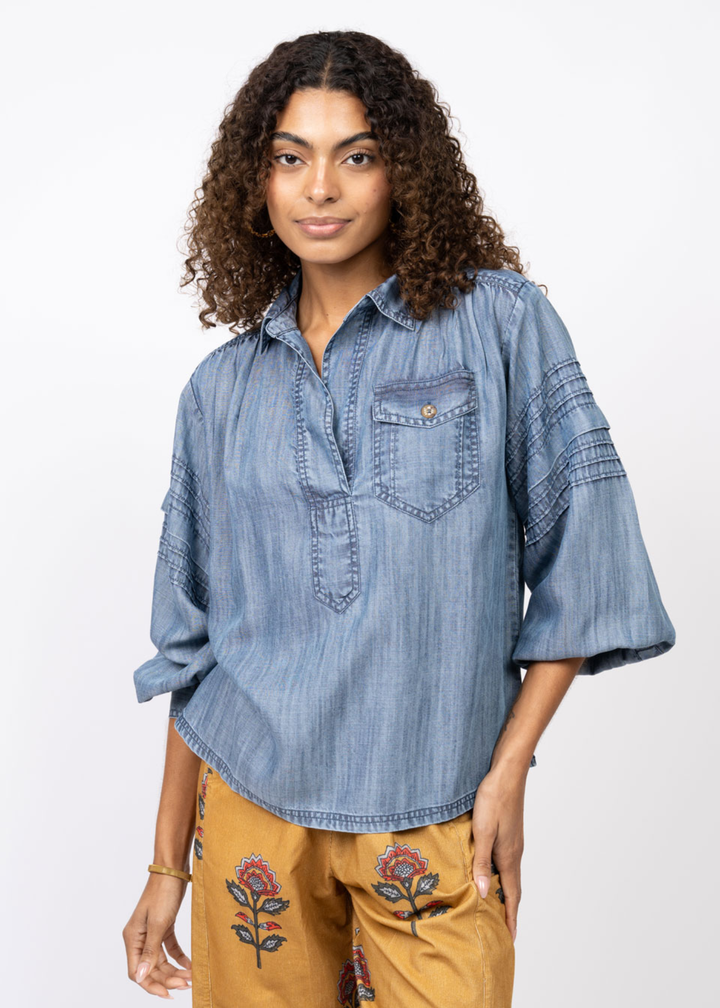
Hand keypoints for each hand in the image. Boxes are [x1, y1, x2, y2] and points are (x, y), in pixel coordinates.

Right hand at [123, 872, 192, 997]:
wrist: (173, 869)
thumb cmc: (163, 893)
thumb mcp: (158, 924)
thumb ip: (150, 952)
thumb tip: (140, 977)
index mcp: (132, 938)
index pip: (136, 972)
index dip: (151, 985)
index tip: (168, 993)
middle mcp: (139, 937)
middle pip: (150, 968)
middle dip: (167, 979)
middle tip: (186, 984)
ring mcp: (151, 932)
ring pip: (161, 960)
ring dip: (174, 970)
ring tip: (190, 977)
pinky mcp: (164, 926)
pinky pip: (169, 948)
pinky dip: (179, 957)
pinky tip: (189, 964)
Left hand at [470, 763, 526, 942]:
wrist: (507, 772)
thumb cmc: (494, 799)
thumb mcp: (482, 831)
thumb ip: (480, 862)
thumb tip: (482, 893)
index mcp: (508, 857)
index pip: (512, 895)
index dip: (511, 917)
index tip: (511, 938)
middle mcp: (514, 852)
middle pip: (513, 888)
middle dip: (509, 910)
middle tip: (504, 930)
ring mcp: (513, 842)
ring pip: (509, 874)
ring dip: (505, 893)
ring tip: (496, 907)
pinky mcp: (508, 832)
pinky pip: (506, 861)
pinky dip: (500, 875)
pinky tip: (490, 872)